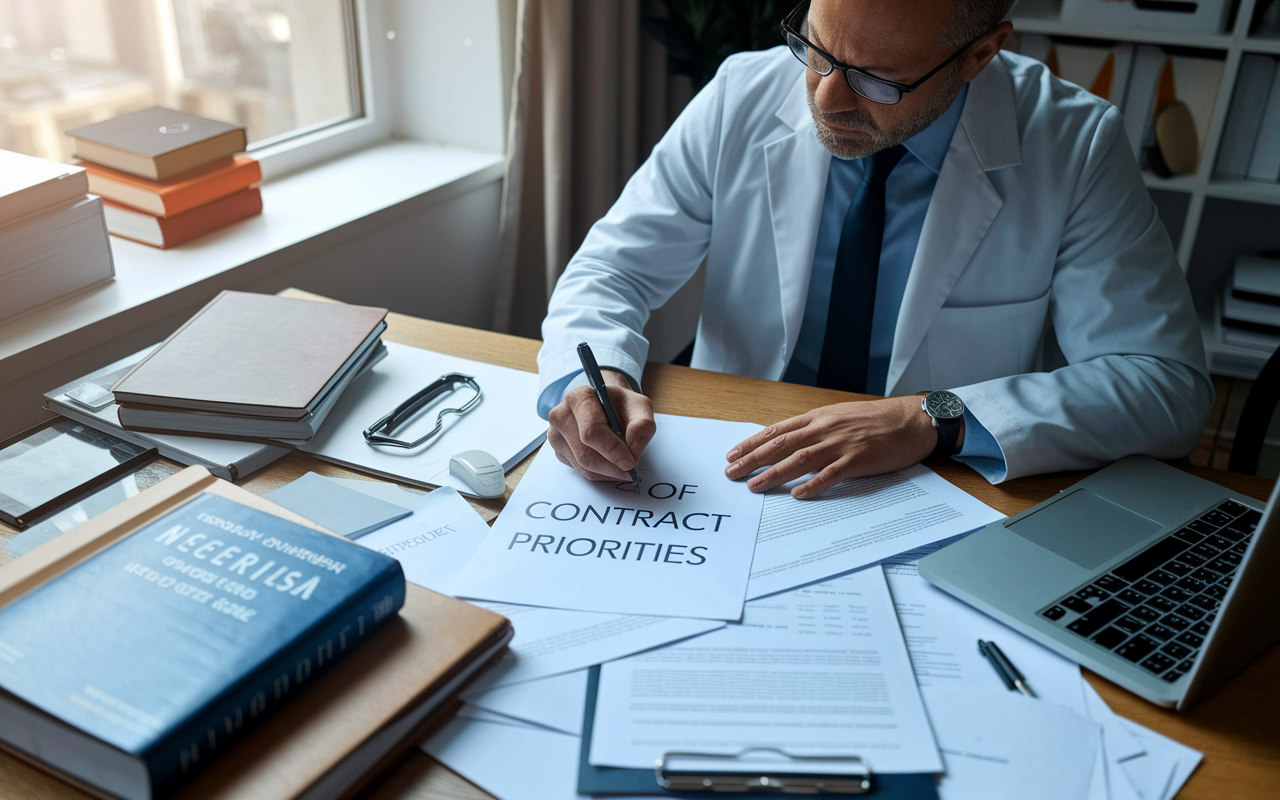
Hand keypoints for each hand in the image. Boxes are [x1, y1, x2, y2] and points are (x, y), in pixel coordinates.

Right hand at [547, 370, 655, 480]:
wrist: (606, 407)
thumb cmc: (620, 406)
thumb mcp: (640, 407)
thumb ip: (643, 424)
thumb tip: (634, 447)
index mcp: (579, 398)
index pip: (591, 432)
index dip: (612, 450)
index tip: (630, 462)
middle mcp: (561, 415)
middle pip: (585, 454)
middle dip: (612, 467)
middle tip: (631, 470)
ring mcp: (556, 435)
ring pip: (583, 467)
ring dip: (608, 472)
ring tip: (623, 464)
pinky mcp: (558, 451)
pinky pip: (580, 471)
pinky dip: (600, 473)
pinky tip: (610, 463)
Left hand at [723, 395, 963, 498]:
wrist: (912, 420)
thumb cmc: (877, 419)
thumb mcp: (840, 416)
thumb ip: (816, 428)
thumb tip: (789, 441)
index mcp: (818, 418)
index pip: (777, 431)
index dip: (752, 443)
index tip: (732, 455)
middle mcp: (824, 429)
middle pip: (781, 445)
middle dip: (752, 460)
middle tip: (732, 474)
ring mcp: (840, 444)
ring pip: (799, 459)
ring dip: (774, 474)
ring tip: (755, 487)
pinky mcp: (858, 459)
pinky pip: (830, 474)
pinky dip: (812, 485)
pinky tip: (797, 494)